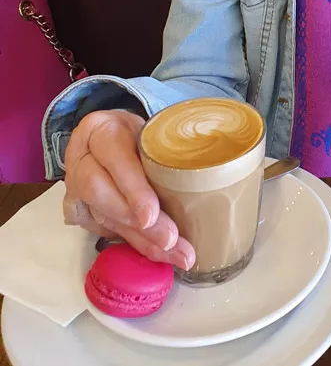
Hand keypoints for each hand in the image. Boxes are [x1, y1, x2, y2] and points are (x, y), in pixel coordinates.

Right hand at [62, 110, 194, 269]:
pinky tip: (159, 253)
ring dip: (141, 239)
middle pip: (101, 192)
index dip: (132, 188)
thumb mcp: (150, 130)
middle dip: (137, 221)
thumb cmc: (135, 134)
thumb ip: (165, 149)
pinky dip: (136, 244)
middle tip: (169, 239)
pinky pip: (106, 231)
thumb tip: (203, 176)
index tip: (151, 215)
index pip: (113, 156)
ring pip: (103, 216)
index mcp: (99, 129)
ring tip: (174, 252)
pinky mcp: (80, 211)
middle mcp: (81, 159)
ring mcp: (75, 187)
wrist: (107, 138)